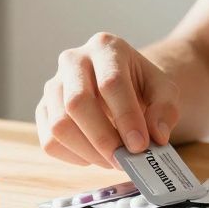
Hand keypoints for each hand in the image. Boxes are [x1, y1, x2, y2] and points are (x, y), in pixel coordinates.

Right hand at [35, 32, 178, 167]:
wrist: (121, 84)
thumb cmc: (141, 85)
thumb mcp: (164, 90)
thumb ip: (165, 110)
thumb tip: (156, 136)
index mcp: (105, 47)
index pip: (111, 82)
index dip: (126, 117)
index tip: (140, 146)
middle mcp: (73, 60)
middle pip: (77, 102)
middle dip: (103, 138)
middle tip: (124, 159)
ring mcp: (53, 85)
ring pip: (59, 125)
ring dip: (88, 152)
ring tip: (113, 159)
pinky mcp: (43, 110)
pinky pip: (50, 141)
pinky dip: (74, 157)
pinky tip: (95, 155)